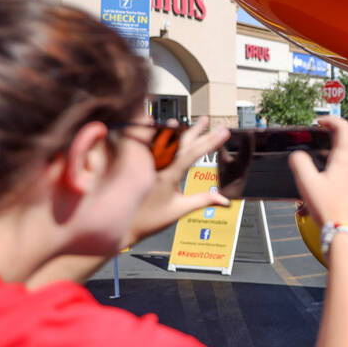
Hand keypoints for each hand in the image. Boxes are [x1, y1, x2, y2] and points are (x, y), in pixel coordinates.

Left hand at [126, 117, 230, 245]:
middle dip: (197, 131)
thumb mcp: (180, 210)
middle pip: (180, 143)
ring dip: (175, 130)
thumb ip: (203, 201)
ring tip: (186, 122)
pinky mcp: (137, 165)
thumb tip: (225, 201)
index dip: (211, 141)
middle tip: (208, 120)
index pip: (193, 153)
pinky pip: (146, 146)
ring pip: (161, 141)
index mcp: (169, 176)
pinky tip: (159, 128)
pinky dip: (155, 136)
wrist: (123, 225)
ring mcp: (145, 164)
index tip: (224, 132)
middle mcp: (156, 167)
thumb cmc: (150, 220)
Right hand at [291, 117, 347, 230]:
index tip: (318, 123)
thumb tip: (297, 156)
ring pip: (338, 164)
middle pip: (341, 145)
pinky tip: (308, 204)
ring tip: (305, 183)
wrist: (345, 234)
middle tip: (308, 150)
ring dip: (321, 168)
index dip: (330, 120)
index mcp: (344, 159)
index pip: (344, 128)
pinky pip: (338, 180)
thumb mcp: (307, 183)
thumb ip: (299, 163)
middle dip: (322, 146)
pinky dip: (323, 184)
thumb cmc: (330, 209)